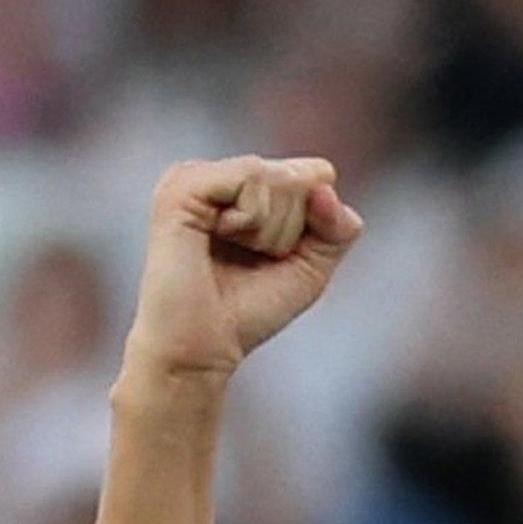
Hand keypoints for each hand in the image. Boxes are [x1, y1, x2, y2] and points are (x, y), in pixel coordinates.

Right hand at [125, 155, 364, 378]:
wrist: (201, 347)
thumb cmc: (249, 309)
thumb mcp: (314, 266)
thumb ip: (339, 225)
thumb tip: (325, 183)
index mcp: (243, 187)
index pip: (318, 176)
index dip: (315, 223)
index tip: (275, 257)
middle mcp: (219, 175)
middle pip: (302, 178)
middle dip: (291, 230)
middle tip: (250, 259)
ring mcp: (197, 175)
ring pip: (280, 177)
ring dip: (272, 231)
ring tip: (232, 252)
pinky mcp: (183, 184)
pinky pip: (253, 176)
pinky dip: (252, 219)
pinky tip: (216, 237)